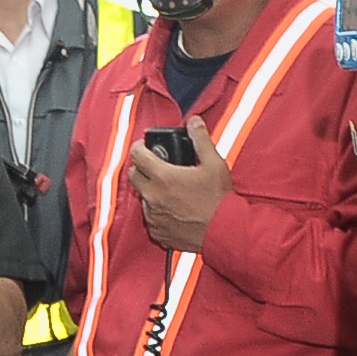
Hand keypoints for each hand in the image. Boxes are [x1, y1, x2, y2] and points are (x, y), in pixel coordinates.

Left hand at [125, 112, 230, 252]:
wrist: (223, 232)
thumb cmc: (219, 200)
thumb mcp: (214, 164)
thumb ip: (201, 139)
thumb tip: (194, 122)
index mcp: (163, 177)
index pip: (136, 155)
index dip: (139, 147)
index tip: (144, 147)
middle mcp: (153, 197)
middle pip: (133, 175)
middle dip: (141, 168)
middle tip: (156, 166)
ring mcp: (153, 216)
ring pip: (142, 197)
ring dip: (150, 190)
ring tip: (169, 189)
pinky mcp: (158, 233)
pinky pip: (150, 217)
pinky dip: (157, 211)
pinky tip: (173, 208)